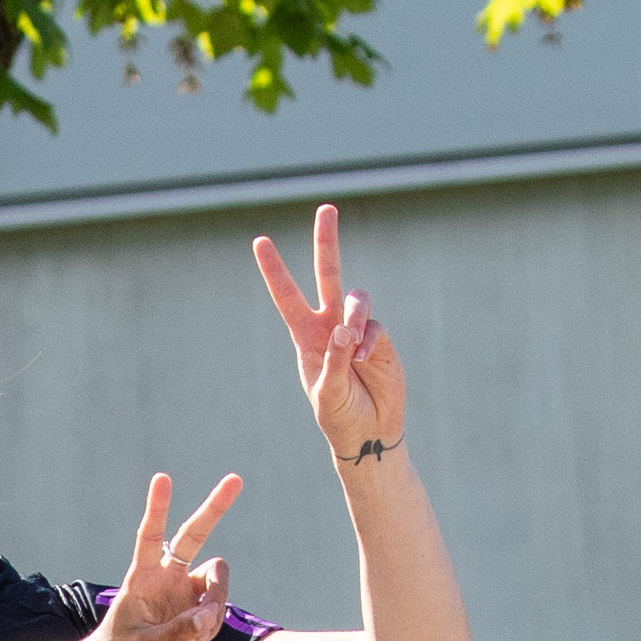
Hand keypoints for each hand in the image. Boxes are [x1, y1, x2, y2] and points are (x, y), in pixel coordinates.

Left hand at [77, 472, 242, 640]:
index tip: (162, 478)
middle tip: (236, 479)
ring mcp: (184, 589)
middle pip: (194, 534)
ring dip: (217, 601)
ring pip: (217, 576)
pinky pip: (218, 605)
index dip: (157, 508)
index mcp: (142, 577)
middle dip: (215, 508)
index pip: (150, 535)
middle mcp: (166, 575)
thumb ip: (177, 632)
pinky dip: (216, 622)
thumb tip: (207, 617)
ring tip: (202, 633)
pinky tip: (201, 639)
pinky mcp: (197, 606)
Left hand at [256, 203, 406, 468]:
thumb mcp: (327, 394)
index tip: (260, 241)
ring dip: (356, 314)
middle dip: (326, 242)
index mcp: (306, 337)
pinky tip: (365, 362)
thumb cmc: (338, 415)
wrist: (369, 432)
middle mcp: (330, 326)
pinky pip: (375, 327)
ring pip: (357, 299)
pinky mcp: (380, 339)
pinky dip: (370, 341)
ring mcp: (357, 330)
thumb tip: (345, 327)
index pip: (287, 297)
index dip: (275, 270)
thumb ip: (334, 360)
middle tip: (326, 209)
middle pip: (327, 275)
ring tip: (353, 344)